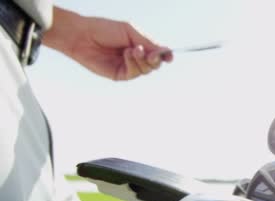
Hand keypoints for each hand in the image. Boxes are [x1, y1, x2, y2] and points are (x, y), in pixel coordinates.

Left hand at [43, 7, 173, 80]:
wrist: (82, 35)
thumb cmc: (104, 29)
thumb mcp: (131, 32)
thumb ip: (148, 42)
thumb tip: (167, 52)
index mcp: (140, 45)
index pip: (158, 53)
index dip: (165, 55)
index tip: (170, 56)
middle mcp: (136, 57)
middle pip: (155, 64)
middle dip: (155, 59)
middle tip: (150, 54)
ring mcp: (128, 67)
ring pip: (146, 70)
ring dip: (142, 60)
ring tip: (132, 50)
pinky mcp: (119, 75)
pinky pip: (133, 74)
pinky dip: (133, 64)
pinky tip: (126, 54)